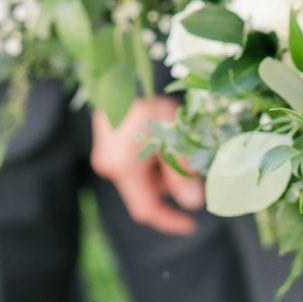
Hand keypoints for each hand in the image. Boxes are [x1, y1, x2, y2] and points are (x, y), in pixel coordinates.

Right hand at [91, 97, 204, 235]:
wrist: (117, 74)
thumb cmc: (147, 101)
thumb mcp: (172, 134)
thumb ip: (182, 170)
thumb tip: (196, 203)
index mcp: (123, 168)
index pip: (147, 210)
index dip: (169, 221)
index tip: (191, 227)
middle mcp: (110, 168)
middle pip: (147, 192)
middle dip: (172, 183)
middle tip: (190, 158)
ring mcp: (106, 159)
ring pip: (143, 179)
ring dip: (164, 169)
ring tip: (174, 138)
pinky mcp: (108, 150)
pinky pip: (135, 167)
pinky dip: (153, 160)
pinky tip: (160, 136)